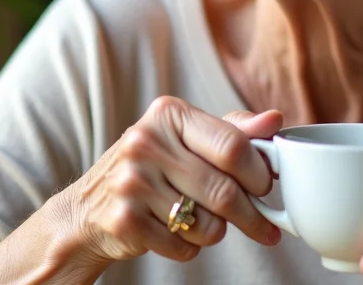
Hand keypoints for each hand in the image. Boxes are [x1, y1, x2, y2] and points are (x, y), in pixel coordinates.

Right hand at [61, 97, 283, 267]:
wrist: (88, 208)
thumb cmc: (150, 168)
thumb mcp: (186, 138)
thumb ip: (233, 130)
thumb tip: (275, 120)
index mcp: (168, 114)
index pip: (233, 146)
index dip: (259, 173)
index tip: (267, 187)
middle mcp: (146, 143)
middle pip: (225, 191)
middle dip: (252, 215)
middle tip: (263, 225)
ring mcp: (132, 182)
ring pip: (208, 226)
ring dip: (216, 233)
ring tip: (202, 222)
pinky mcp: (125, 220)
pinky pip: (184, 247)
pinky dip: (189, 248)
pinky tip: (174, 233)